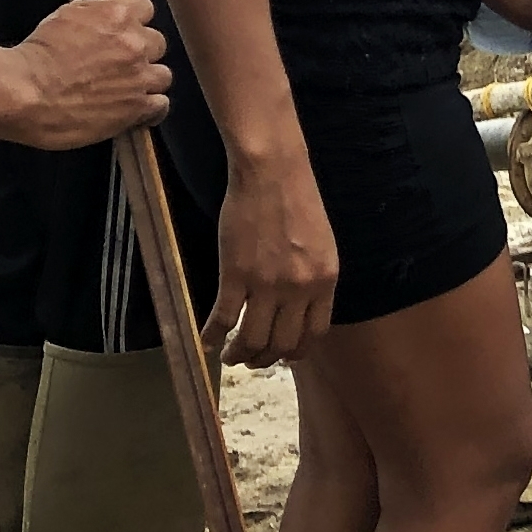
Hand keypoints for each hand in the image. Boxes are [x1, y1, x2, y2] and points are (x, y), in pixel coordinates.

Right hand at [1, 0, 168, 148]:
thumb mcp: (66, 14)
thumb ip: (98, 0)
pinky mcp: (136, 108)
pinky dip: (150, 108)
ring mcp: (139, 77)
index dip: (134, 21)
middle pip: (157, 43)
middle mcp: (136, 43)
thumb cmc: (38, 53)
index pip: (146, 8)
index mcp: (119, 15)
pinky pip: (160, 105)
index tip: (123, 31)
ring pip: (163, 75)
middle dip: (142, 52)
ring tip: (126, 88)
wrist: (26, 93)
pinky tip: (135, 109)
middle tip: (121, 63)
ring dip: (147, 80)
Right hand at [205, 144, 340, 368]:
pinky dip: (213, 335)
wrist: (272, 172)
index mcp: (325, 281)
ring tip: (229, 357)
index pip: (314, 334)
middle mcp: (299, 289)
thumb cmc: (297, 201)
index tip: (283, 356)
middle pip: (282, 343)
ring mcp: (266, 284)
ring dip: (239, 355)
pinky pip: (223, 318)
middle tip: (252, 358)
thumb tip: (301, 309)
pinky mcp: (235, 275)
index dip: (297, 352)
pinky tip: (206, 340)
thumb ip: (315, 278)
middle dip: (266, 358)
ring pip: (252, 339)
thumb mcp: (321, 244)